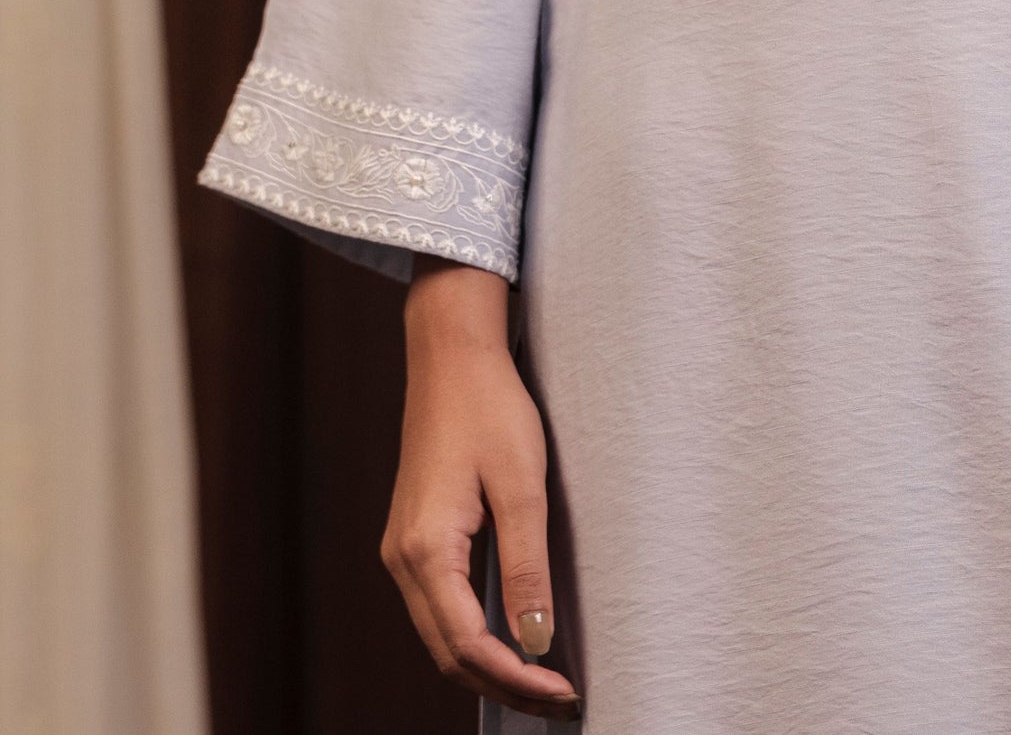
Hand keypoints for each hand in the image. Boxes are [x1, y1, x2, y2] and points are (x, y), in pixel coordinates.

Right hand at [381, 259, 581, 720]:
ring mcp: (403, 551)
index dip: (517, 679)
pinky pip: (440, 608)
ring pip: (441, 636)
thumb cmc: (489, 407)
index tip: (564, 692)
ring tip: (543, 680)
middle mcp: (402, 560)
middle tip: (560, 701)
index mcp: (425, 550)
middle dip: (503, 685)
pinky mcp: (415, 540)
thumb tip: (536, 641)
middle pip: (448, 654)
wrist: (451, 355)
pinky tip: (511, 639)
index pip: (468, 645)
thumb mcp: (521, 485)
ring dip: (489, 666)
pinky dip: (474, 636)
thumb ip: (527, 567)